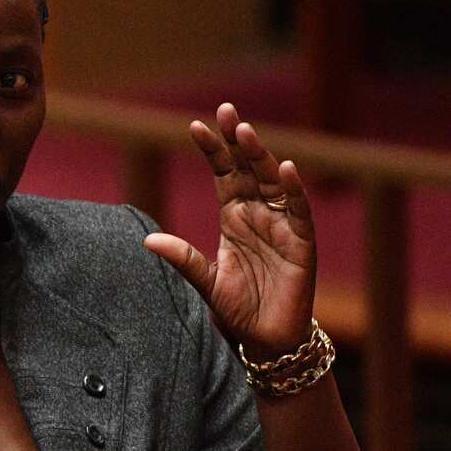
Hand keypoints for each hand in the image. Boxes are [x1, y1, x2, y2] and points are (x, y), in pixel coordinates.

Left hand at [143, 103, 314, 358]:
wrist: (266, 340)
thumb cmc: (238, 308)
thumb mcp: (205, 280)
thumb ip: (183, 257)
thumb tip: (147, 239)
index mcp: (233, 216)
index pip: (222, 174)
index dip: (212, 150)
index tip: (194, 125)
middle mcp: (258, 214)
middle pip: (247, 168)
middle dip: (236, 140)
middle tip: (225, 110)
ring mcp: (282, 225)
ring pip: (272, 182)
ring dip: (260, 156)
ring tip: (245, 131)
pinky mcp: (302, 243)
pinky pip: (300, 212)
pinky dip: (295, 190)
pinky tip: (286, 168)